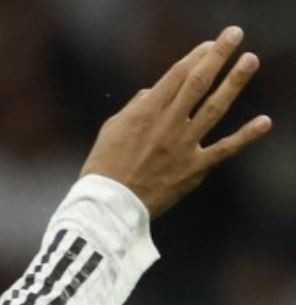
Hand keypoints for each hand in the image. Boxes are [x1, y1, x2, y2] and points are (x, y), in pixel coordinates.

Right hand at [81, 26, 273, 217]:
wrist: (108, 206)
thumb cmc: (104, 168)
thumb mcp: (111, 130)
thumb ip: (134, 108)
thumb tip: (151, 92)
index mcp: (145, 113)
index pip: (176, 76)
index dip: (195, 56)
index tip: (210, 44)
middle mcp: (167, 124)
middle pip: (198, 82)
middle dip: (217, 56)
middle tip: (234, 35)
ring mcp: (183, 146)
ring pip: (214, 108)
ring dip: (234, 82)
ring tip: (250, 61)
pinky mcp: (193, 169)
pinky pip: (224, 149)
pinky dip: (245, 136)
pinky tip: (264, 122)